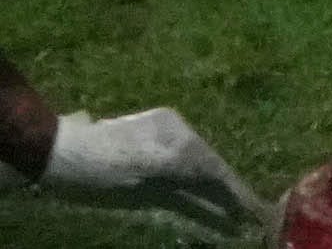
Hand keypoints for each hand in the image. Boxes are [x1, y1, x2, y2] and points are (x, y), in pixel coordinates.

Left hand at [41, 110, 265, 234]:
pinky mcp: (151, 164)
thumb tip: (217, 170)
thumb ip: (184, 165)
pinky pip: (183, 179)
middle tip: (255, 215)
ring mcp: (164, 149)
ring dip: (217, 196)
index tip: (257, 210)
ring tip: (239, 214)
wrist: (57, 153)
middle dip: (232, 193)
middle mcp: (177, 136)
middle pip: (210, 170)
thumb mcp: (144, 164)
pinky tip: (208, 206)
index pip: (215, 167)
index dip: (237, 190)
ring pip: (198, 176)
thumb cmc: (99, 162)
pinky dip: (197, 194)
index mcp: (178, 133)